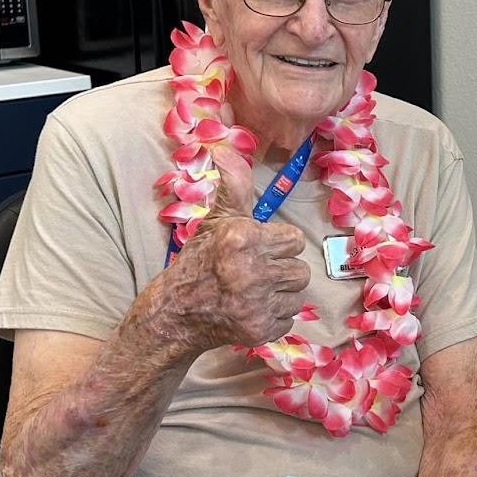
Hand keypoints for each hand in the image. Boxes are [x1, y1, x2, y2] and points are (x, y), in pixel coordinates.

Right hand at [159, 145, 309, 353]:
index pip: (294, 239)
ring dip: (280, 294)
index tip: (255, 250)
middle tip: (254, 273)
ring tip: (253, 291)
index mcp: (243, 238)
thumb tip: (224, 146)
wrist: (176, 312)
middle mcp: (251, 270)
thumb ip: (235, 185)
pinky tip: (250, 310)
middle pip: (300, 269)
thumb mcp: (217, 219)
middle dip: (280, 270)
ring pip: (298, 295)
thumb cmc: (202, 260)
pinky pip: (289, 320)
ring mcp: (256, 304)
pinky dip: (272, 317)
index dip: (277, 244)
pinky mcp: (260, 330)